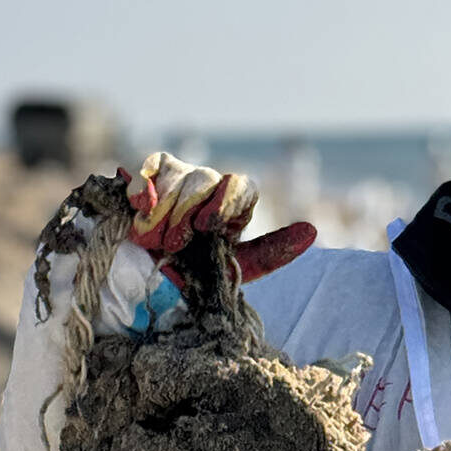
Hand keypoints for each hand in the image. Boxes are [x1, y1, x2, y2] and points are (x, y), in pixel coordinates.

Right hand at [128, 152, 315, 283]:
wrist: (138, 284)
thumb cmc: (189, 278)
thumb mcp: (233, 270)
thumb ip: (269, 253)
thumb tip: (312, 231)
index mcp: (233, 209)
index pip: (242, 185)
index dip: (225, 200)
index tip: (206, 226)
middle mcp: (210, 189)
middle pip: (205, 179)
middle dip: (185, 212)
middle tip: (173, 246)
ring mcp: (180, 177)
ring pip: (178, 173)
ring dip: (162, 211)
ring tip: (152, 241)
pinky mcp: (150, 174)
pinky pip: (153, 166)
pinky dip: (145, 186)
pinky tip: (140, 207)